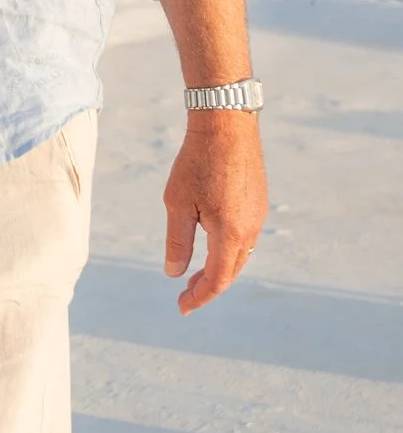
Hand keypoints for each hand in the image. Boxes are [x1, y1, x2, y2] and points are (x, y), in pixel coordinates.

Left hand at [164, 109, 266, 314]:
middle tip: (186, 295)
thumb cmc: (196, 162)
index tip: (182, 307)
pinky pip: (245, 235)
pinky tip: (212, 246)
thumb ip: (177, 241)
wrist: (226, 125)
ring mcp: (258, 214)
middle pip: (232, 269)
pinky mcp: (258, 201)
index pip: (218, 278)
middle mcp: (251, 228)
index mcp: (231, 233)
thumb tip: (174, 272)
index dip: (200, 296)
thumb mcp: (177, 204)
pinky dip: (228, 249)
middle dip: (209, 285)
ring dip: (220, 267)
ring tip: (196, 275)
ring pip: (240, 253)